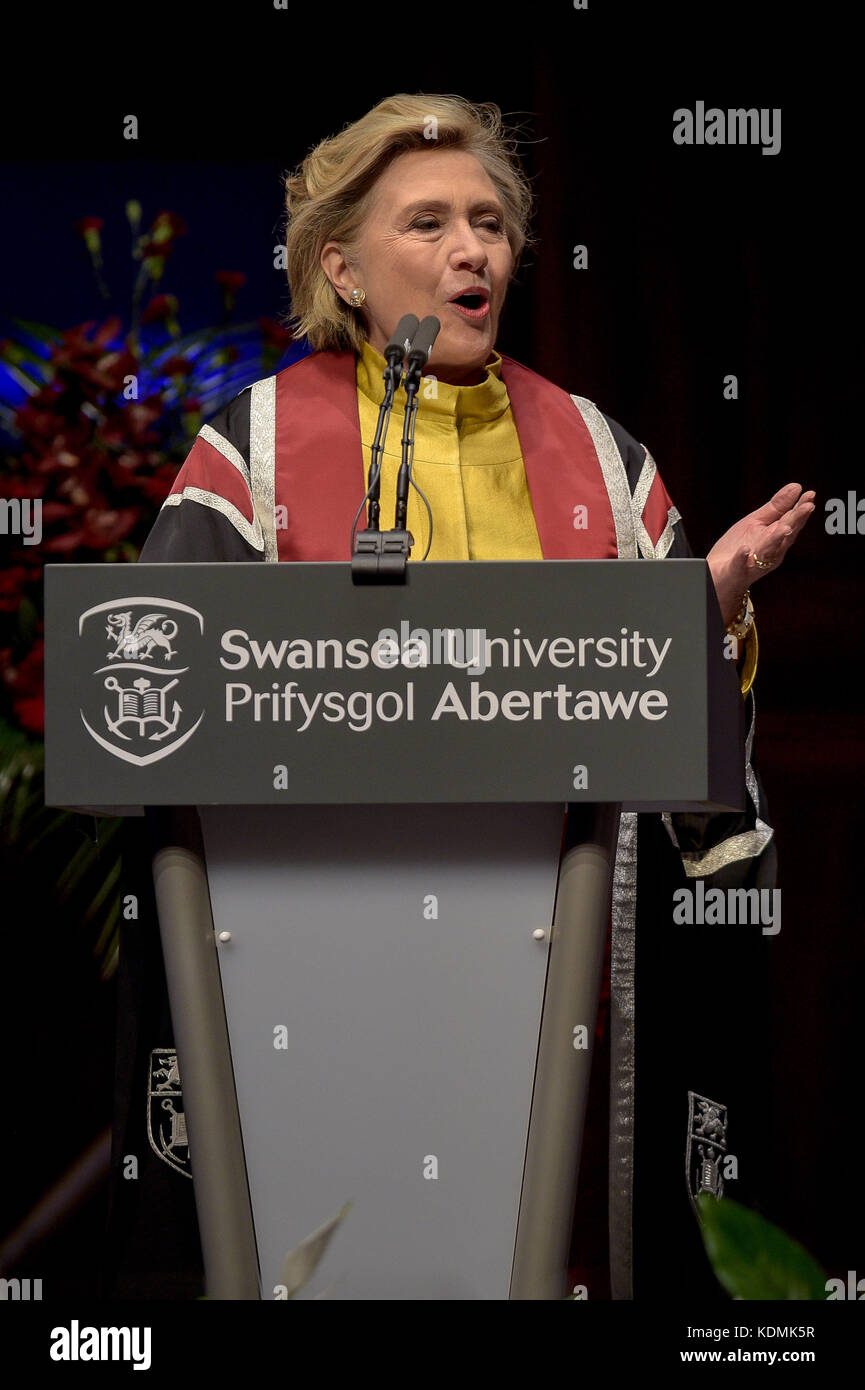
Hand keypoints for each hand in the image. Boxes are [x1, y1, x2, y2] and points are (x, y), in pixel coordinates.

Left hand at [706, 483, 815, 625]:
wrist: (719, 576)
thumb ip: (776, 507)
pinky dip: (742, 558)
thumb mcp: (757, 522)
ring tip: (784, 527)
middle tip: (808, 506)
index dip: (801, 509)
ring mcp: (754, 562)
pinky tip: (744, 550)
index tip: (810, 495)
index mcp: (776, 538)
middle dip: (796, 521)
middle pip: (785, 535)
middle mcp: (770, 552)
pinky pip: (740, 565)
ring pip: (768, 551)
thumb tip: (797, 487)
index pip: (791, 521)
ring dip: (776, 539)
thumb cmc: (740, 547)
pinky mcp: (736, 571)